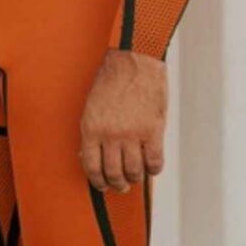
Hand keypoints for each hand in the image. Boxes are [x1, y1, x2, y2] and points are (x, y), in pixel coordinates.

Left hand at [79, 47, 166, 192]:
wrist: (134, 59)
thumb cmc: (111, 79)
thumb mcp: (91, 105)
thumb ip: (93, 131)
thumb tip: (90, 156)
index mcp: (91, 127)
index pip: (91, 167)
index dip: (97, 182)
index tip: (102, 186)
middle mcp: (110, 135)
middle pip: (113, 174)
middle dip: (117, 184)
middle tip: (121, 186)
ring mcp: (132, 134)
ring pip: (134, 172)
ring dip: (135, 178)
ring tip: (136, 176)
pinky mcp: (153, 130)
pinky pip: (154, 162)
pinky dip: (153, 169)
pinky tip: (151, 166)